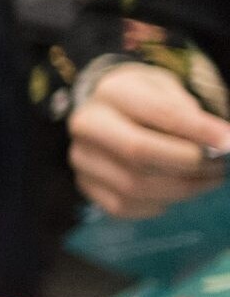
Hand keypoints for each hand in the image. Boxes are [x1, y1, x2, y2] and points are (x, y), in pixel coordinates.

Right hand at [69, 62, 229, 216]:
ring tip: (206, 180)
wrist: (104, 110)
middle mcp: (87, 125)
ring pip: (133, 186)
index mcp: (112, 92)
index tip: (228, 142)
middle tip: (220, 166)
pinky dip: (157, 204)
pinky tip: (175, 190)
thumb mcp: (167, 90)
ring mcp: (82, 158)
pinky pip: (123, 206)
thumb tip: (220, 143)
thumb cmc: (145, 98)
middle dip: (188, 164)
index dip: (197, 131)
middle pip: (138, 152)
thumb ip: (188, 114)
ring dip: (180, 189)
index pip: (157, 113)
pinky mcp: (84, 184)